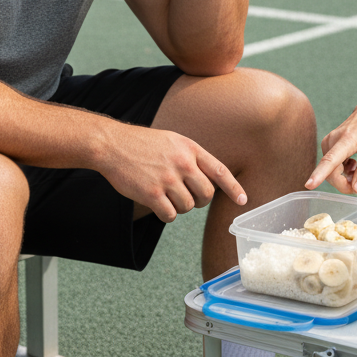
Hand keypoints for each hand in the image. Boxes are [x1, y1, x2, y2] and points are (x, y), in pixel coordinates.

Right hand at [94, 123, 246, 222]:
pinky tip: (158, 205)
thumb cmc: (142, 144)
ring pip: (188, 207)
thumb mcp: (173, 141)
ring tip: (166, 195)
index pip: (220, 171)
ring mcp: (168, 179)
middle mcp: (183, 164)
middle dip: (199, 201)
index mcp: (190, 149)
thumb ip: (191, 157)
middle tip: (186, 196)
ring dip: (179, 207)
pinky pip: (170, 215)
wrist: (112, 145)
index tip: (243, 200)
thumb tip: (207, 179)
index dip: (234, 188)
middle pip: (206, 195)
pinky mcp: (152, 194)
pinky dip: (166, 214)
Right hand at [305, 98, 356, 194]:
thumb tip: (356, 189)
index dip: (320, 174)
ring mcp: (328, 141)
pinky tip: (353, 163)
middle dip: (344, 184)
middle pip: (331, 172)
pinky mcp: (328, 144)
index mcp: (347, 139)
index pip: (330, 160)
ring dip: (344, 176)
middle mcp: (333, 139)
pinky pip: (331, 165)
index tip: (309, 184)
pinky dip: (342, 170)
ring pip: (331, 171)